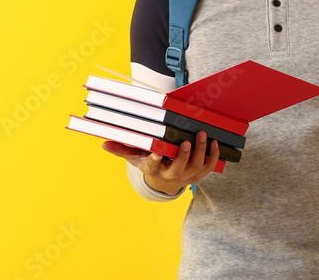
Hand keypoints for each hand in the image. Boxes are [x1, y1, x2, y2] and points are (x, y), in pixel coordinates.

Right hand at [102, 130, 219, 195]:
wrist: (164, 183)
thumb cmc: (149, 165)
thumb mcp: (135, 159)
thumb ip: (122, 150)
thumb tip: (104, 144)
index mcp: (154, 170)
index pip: (153, 165)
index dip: (155, 160)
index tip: (156, 153)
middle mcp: (171, 175)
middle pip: (179, 169)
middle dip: (184, 156)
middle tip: (187, 141)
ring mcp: (186, 176)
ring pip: (196, 167)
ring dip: (201, 152)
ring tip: (203, 135)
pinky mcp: (197, 175)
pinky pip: (208, 167)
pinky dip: (213, 156)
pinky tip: (214, 143)